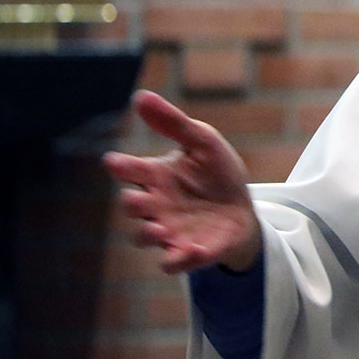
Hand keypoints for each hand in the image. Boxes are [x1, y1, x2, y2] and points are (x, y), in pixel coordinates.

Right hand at [103, 90, 261, 273]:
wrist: (243, 209)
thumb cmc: (215, 173)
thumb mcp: (202, 142)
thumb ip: (173, 123)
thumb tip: (140, 96)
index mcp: (155, 176)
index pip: (129, 170)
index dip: (120, 166)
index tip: (115, 162)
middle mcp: (155, 205)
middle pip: (131, 206)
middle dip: (131, 203)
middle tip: (137, 198)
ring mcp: (169, 230)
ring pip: (144, 237)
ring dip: (147, 235)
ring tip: (159, 229)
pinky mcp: (189, 251)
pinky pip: (174, 262)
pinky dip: (180, 259)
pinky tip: (194, 250)